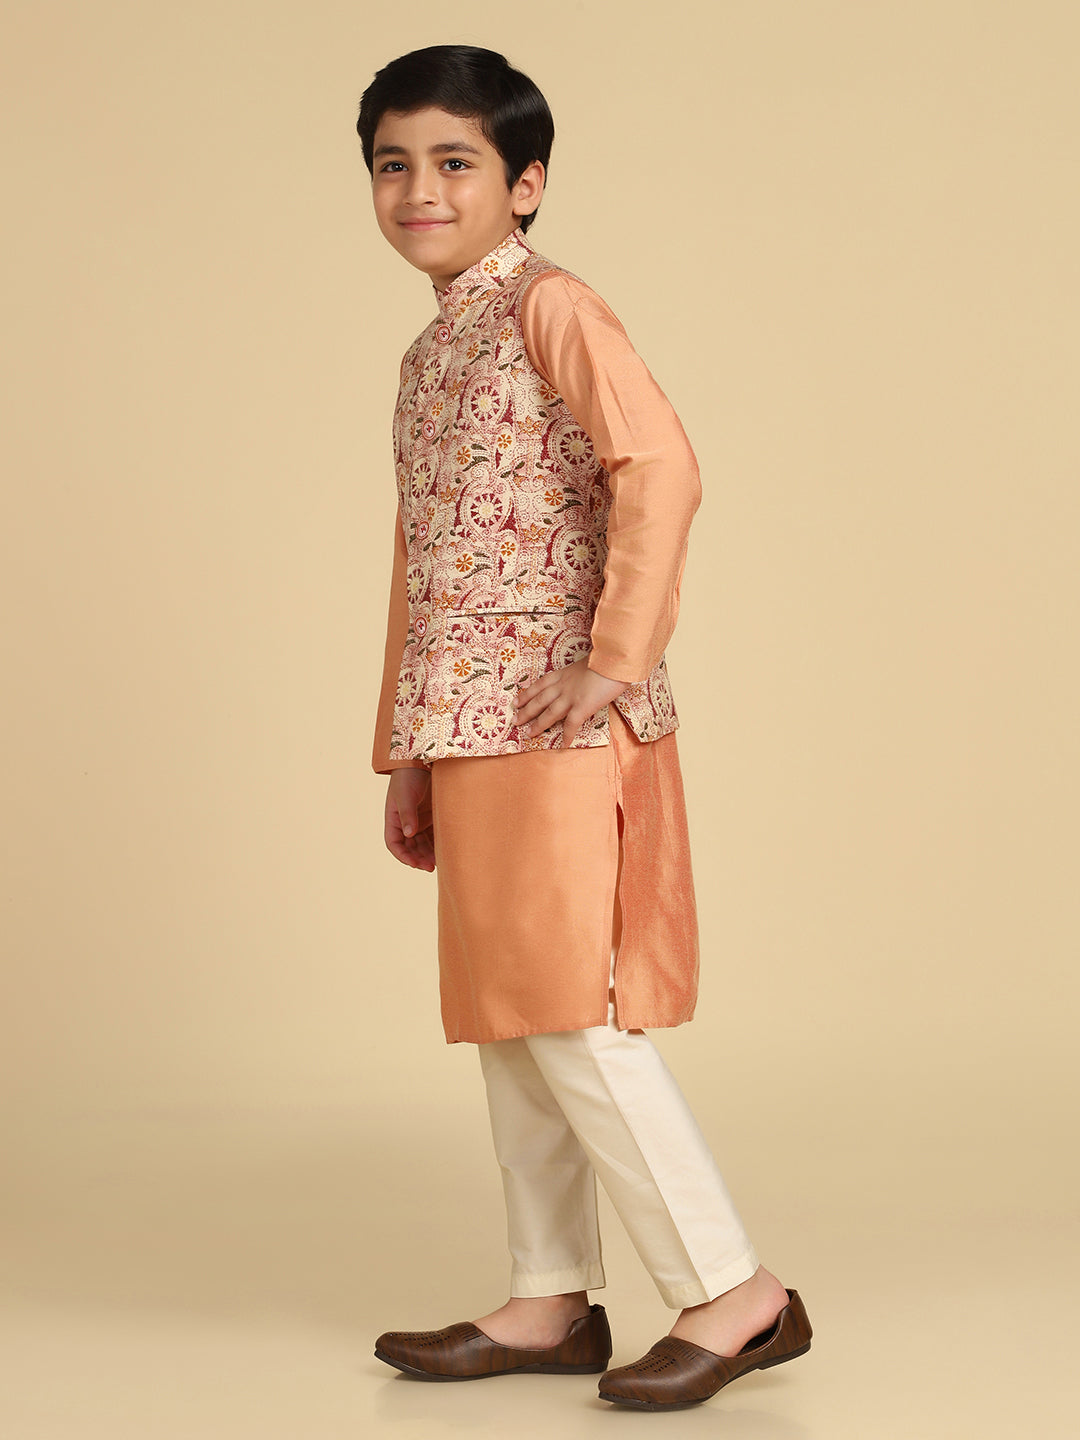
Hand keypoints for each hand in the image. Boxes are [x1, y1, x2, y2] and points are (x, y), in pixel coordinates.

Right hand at [384, 767, 434, 870]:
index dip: (403, 856)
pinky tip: (447, 850)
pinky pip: (434, 835)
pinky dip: (438, 844)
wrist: (424, 759)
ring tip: (440, 862)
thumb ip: (407, 814)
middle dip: (418, 859)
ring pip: (422, 844)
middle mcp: (405, 822)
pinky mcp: (433, 817)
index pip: (394, 844)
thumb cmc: (409, 775)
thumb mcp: (406, 795)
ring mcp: (419, 820)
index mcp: (393, 819)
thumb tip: (408, 834)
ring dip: (428, 854)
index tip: (414, 864)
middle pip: (410, 847)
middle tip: (430, 867)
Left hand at [514, 656, 628, 749]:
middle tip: (515, 720)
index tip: (516, 700)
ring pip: (549, 713)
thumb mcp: (587, 662)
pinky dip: (566, 736)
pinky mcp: (582, 707)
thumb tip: (586, 678)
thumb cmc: (606, 658)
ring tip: (528, 733)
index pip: (540, 685)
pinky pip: (571, 725)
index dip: (527, 694)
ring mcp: (571, 697)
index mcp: (564, 673)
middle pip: (539, 700)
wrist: (613, 658)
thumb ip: (582, 672)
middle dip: (526, 710)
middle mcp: (563, 686)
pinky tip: (563, 745)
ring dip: (538, 724)